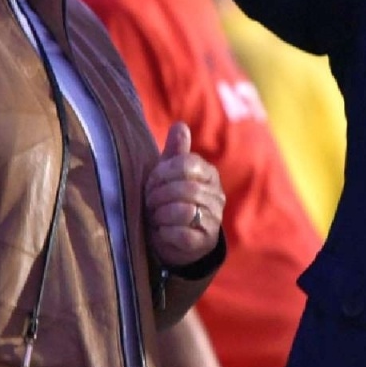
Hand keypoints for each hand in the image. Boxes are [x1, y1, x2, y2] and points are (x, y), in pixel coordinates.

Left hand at [145, 122, 224, 267]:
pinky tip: (161, 231)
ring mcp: (214, 219)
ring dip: (161, 214)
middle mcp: (217, 196)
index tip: (151, 181)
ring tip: (154, 216)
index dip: (163, 173)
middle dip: (159, 195)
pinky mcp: (205, 241)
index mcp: (209, 174)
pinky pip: (183, 234)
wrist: (174, 239)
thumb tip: (180, 125)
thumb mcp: (169, 174)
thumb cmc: (169, 199)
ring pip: (185, 211)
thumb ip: (175, 151)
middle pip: (186, 188)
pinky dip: (166, 233)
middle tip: (148, 202)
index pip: (187, 165)